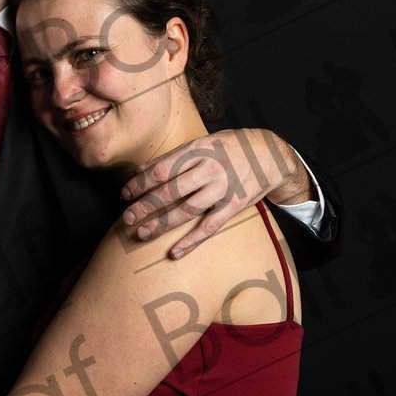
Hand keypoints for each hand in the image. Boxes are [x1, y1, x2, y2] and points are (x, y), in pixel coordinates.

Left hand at [119, 127, 310, 255]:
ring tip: (142, 234)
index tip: (125, 194)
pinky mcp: (234, 205)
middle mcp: (209, 168)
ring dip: (162, 224)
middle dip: (145, 206)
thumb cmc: (230, 148)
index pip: (162, 168)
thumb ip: (174, 156)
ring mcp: (222, 188)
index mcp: (198, 149)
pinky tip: (174, 252)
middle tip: (127, 218)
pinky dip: (191, 241)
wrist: (271, 154)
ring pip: (187, 210)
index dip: (140, 182)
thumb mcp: (203, 142)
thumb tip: (142, 169)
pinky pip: (209, 227)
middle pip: (170, 190)